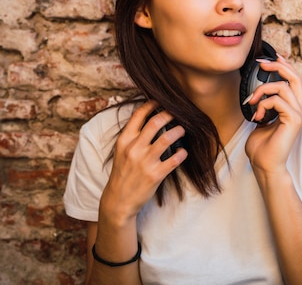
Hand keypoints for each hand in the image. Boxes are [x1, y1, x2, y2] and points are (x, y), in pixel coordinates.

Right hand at [99, 101, 187, 224]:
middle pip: (156, 122)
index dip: (152, 104)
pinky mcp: (155, 175)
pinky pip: (174, 159)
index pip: (138, 115)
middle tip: (177, 113)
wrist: (118, 200)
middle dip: (169, 114)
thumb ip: (133, 136)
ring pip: (167, 138)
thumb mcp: (121, 151)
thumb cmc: (122, 173)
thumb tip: (150, 119)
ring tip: (182, 130)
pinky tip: (183, 152)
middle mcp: (134, 148)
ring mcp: (145, 162)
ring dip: (178, 131)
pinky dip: (182, 153)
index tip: (161, 100)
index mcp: (124, 140)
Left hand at [244, 54, 301, 175]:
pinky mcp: (294, 120)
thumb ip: (263, 106)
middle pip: (295, 77)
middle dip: (278, 66)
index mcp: (293, 108)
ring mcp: (299, 114)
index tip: (268, 58)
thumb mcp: (260, 120)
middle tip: (261, 63)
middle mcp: (299, 109)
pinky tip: (257, 117)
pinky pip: (278, 101)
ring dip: (263, 90)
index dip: (283, 65)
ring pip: (284, 86)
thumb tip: (256, 93)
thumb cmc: (262, 147)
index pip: (293, 80)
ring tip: (252, 101)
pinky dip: (263, 104)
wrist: (265, 166)